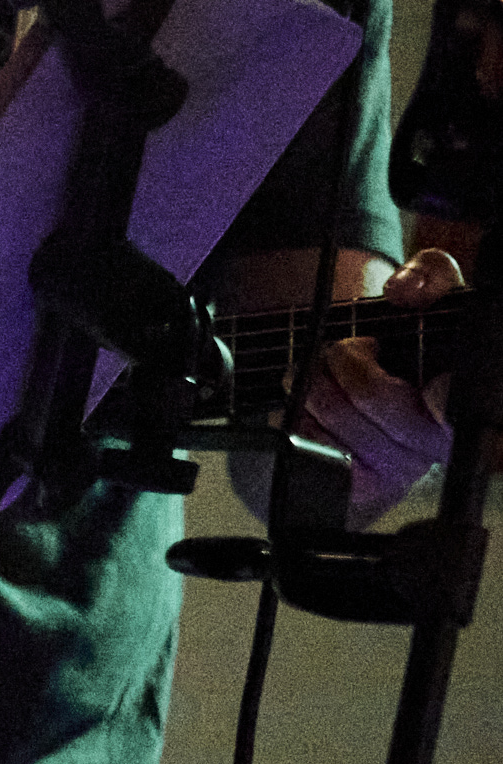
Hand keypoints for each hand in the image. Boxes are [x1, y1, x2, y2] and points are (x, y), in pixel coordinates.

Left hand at [293, 245, 465, 522]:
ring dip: (312, 378)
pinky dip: (297, 411)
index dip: (439, 395)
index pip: (456, 407)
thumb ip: (432, 275)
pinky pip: (305, 438)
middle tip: (347, 349)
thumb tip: (406, 291)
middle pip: (371, 394)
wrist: (366, 394)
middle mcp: (440, 442)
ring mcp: (400, 470)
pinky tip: (319, 408)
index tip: (421, 380)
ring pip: (329, 410)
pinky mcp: (358, 488)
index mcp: (465, 399)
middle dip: (341, 356)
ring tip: (327, 373)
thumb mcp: (429, 295)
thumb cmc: (403, 343)